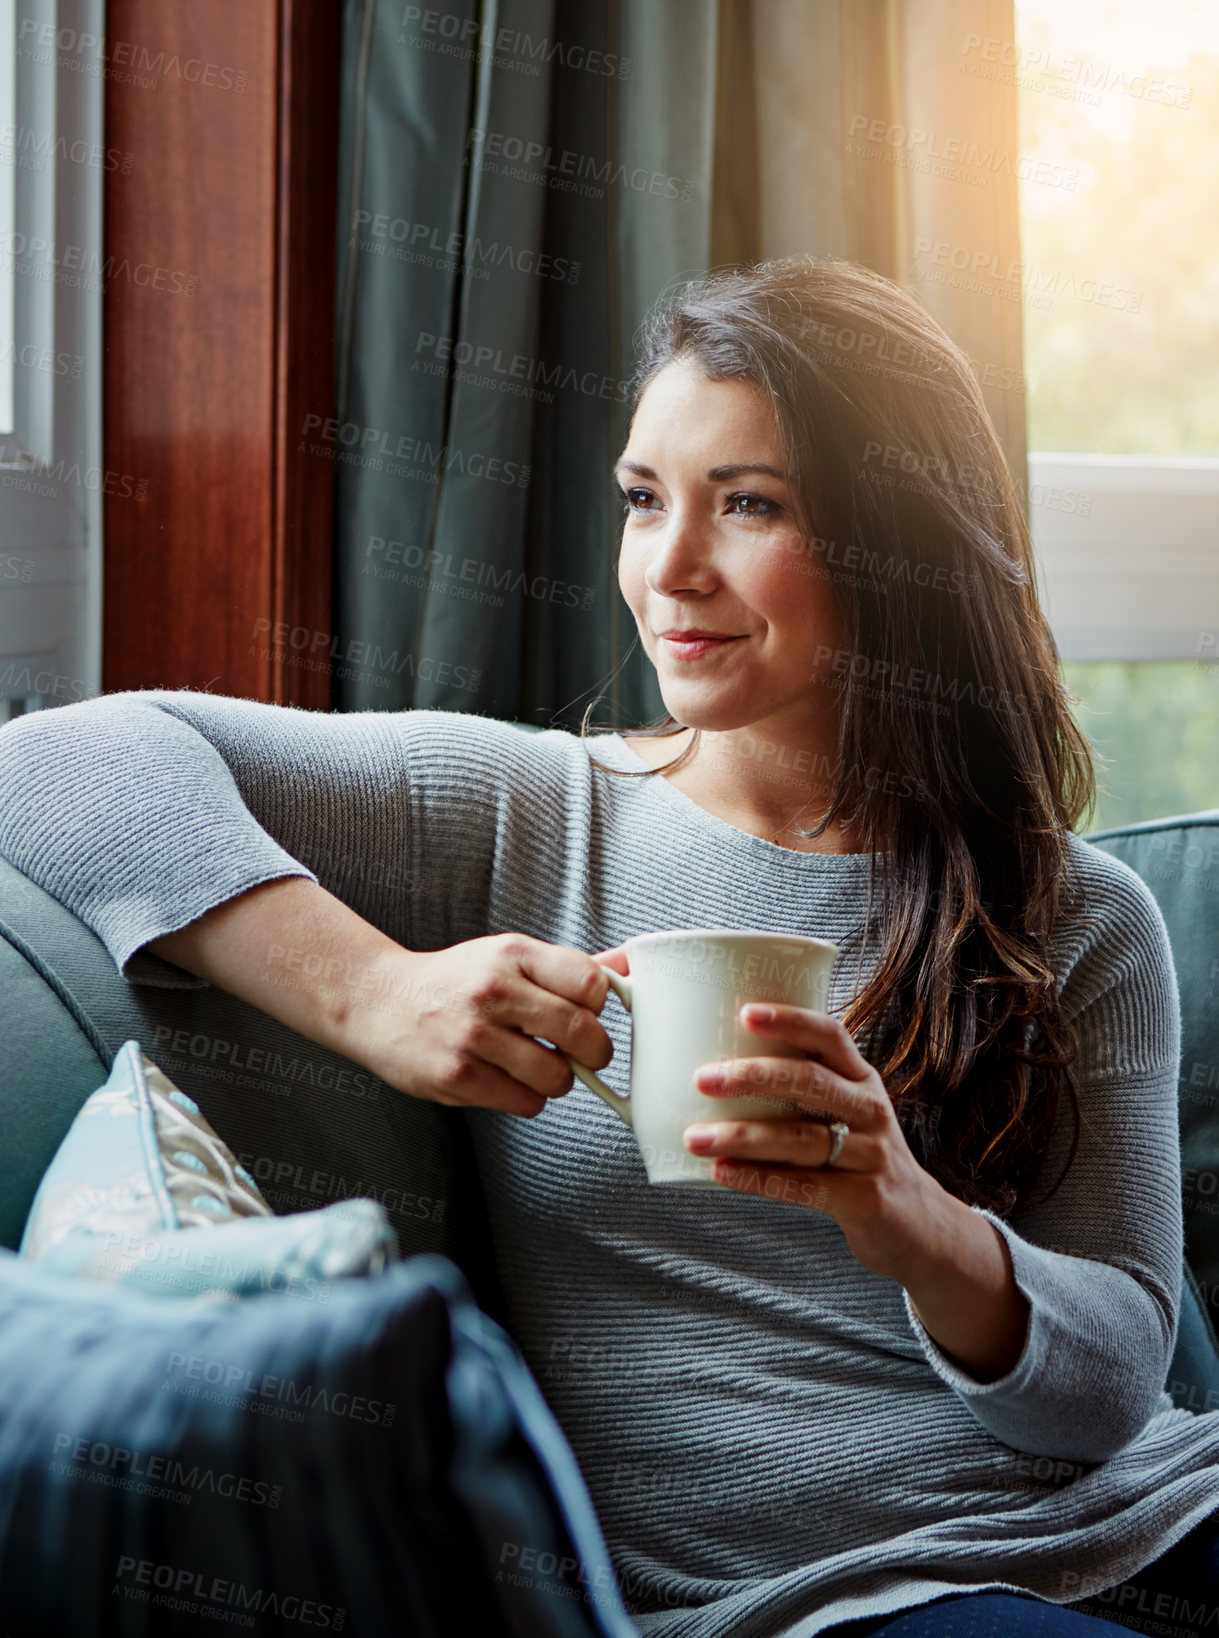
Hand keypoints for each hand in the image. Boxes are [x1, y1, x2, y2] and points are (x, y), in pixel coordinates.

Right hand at [356, 934, 614, 1116]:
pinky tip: (508, 1079)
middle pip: (582, 1032)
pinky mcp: (458, 1077)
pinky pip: (525, 1103)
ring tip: (537, 1065)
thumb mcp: (509, 957)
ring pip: (557, 1076)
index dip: (601, 1005)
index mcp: (513, 955)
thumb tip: (631, 965)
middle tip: (583, 1053)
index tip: (590, 1013)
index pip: (591, 982)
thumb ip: (569, 967)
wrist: (380, 1001)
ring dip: (558, 1080)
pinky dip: (528, 1099)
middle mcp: (494, 991)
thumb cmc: (456, 981)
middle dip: (594, 1052)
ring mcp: (473, 1036)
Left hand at [683, 1003, 955, 1285]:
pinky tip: (722, 1173)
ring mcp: (871, 1155)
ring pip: (801, 1138)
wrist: (921, 1225)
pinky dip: (758, 1179)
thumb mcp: (847, 1112)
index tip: (744, 1012)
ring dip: (742, 1136)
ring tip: (695, 1138)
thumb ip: (801, 1090)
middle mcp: (870, 1110)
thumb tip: (717, 1070)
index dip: (790, 1020)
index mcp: (861, 1079)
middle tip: (702, 1079)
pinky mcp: (864, 1199)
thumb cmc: (861, 1157)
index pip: (830, 1035)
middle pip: (810, 1082)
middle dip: (752, 1077)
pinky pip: (804, 1186)